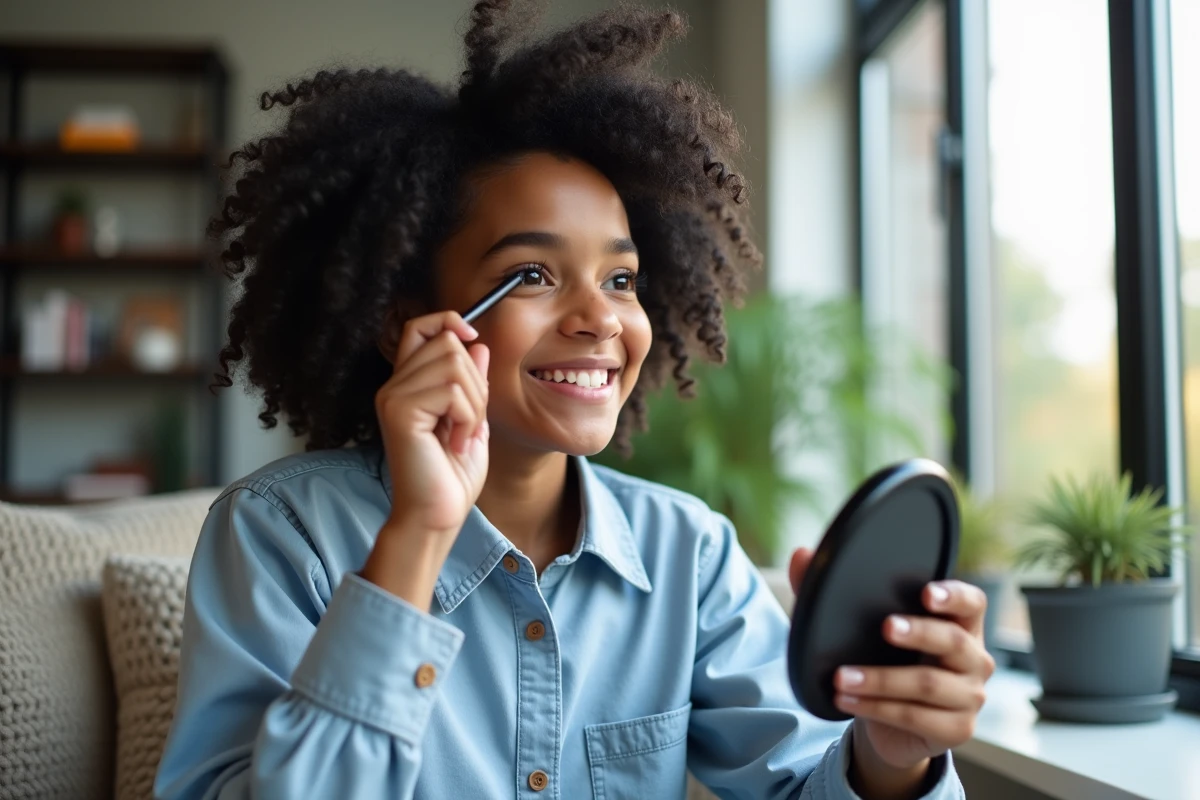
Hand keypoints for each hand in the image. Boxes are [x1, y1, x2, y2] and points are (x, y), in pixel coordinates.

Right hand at [375, 311, 490, 538]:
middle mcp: (394, 386)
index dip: (447, 322)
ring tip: (461, 435)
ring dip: (473, 402)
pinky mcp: (399, 411)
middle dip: (475, 381)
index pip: (419, 327)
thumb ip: (472, 383)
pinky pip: (451, 390)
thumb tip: (477, 344)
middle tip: (468, 422)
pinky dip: (467, 418)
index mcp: (409, 385)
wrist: (436, 516)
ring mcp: (393, 397)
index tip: (472, 338)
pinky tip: (455, 444)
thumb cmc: (451, 477)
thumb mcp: (472, 421)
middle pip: (448, 342)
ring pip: (454, 363)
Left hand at [789, 547, 993, 791]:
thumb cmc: (883, 663)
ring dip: (880, 679)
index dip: (955, 596)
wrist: (891, 729)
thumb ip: (831, 590)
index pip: (972, 603)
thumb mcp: (860, 628)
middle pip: (954, 641)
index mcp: (960, 625)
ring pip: (928, 683)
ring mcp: (970, 696)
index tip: (927, 594)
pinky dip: (875, 707)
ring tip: (842, 677)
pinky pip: (914, 716)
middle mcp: (974, 659)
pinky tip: (846, 700)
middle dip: (918, 633)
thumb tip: (800, 555)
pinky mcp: (956, 730)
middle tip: (885, 628)